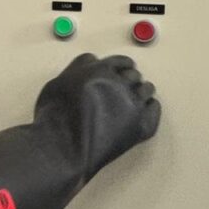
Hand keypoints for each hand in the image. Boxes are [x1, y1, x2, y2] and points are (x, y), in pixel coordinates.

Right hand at [34, 53, 159, 181]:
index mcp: (100, 70)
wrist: (63, 147)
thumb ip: (78, 68)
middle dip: (130, 80)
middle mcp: (120, 83)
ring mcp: (133, 104)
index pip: (120, 61)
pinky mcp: (141, 125)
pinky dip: (150, 108)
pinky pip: (154, 109)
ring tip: (134, 100)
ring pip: (147, 89)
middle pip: (134, 75)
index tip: (122, 71)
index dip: (121, 66)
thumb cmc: (54, 116)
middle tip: (124, 89)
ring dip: (141, 92)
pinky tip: (143, 112)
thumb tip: (91, 61)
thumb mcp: (58, 82)